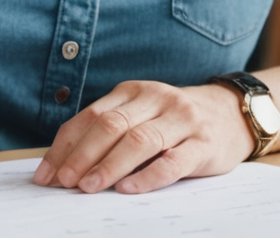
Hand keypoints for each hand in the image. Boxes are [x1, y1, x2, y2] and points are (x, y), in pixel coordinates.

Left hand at [33, 80, 253, 194]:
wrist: (232, 114)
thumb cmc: (175, 121)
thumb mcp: (142, 114)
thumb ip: (110, 132)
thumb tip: (64, 166)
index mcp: (134, 91)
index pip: (91, 116)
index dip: (65, 145)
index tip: (47, 173)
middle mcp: (157, 99)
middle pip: (111, 125)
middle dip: (82, 155)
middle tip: (64, 181)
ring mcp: (182, 119)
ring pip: (139, 140)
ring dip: (109, 165)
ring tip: (89, 187)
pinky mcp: (204, 143)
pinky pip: (173, 160)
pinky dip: (148, 176)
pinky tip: (128, 188)